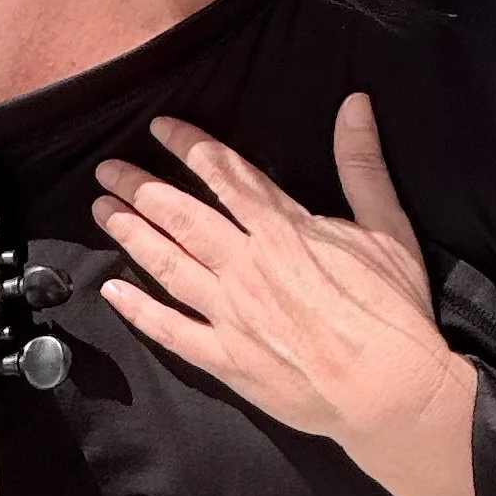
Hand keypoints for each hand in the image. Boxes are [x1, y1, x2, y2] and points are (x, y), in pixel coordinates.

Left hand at [94, 96, 478, 495]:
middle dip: (140, 188)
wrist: (390, 390)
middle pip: (181, 216)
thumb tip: (354, 104)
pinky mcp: (227, 360)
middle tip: (108, 169)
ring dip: (131, 235)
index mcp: (284, 230)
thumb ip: (362, 165)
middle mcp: (247, 266)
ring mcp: (232, 314)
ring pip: (168, 265)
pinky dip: (138, 311)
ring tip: (101, 211)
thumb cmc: (394, 311)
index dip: (188, 146)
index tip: (159, 128)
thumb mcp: (388, 228)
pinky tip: (112, 292)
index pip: (225, 175)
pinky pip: (171, 331)